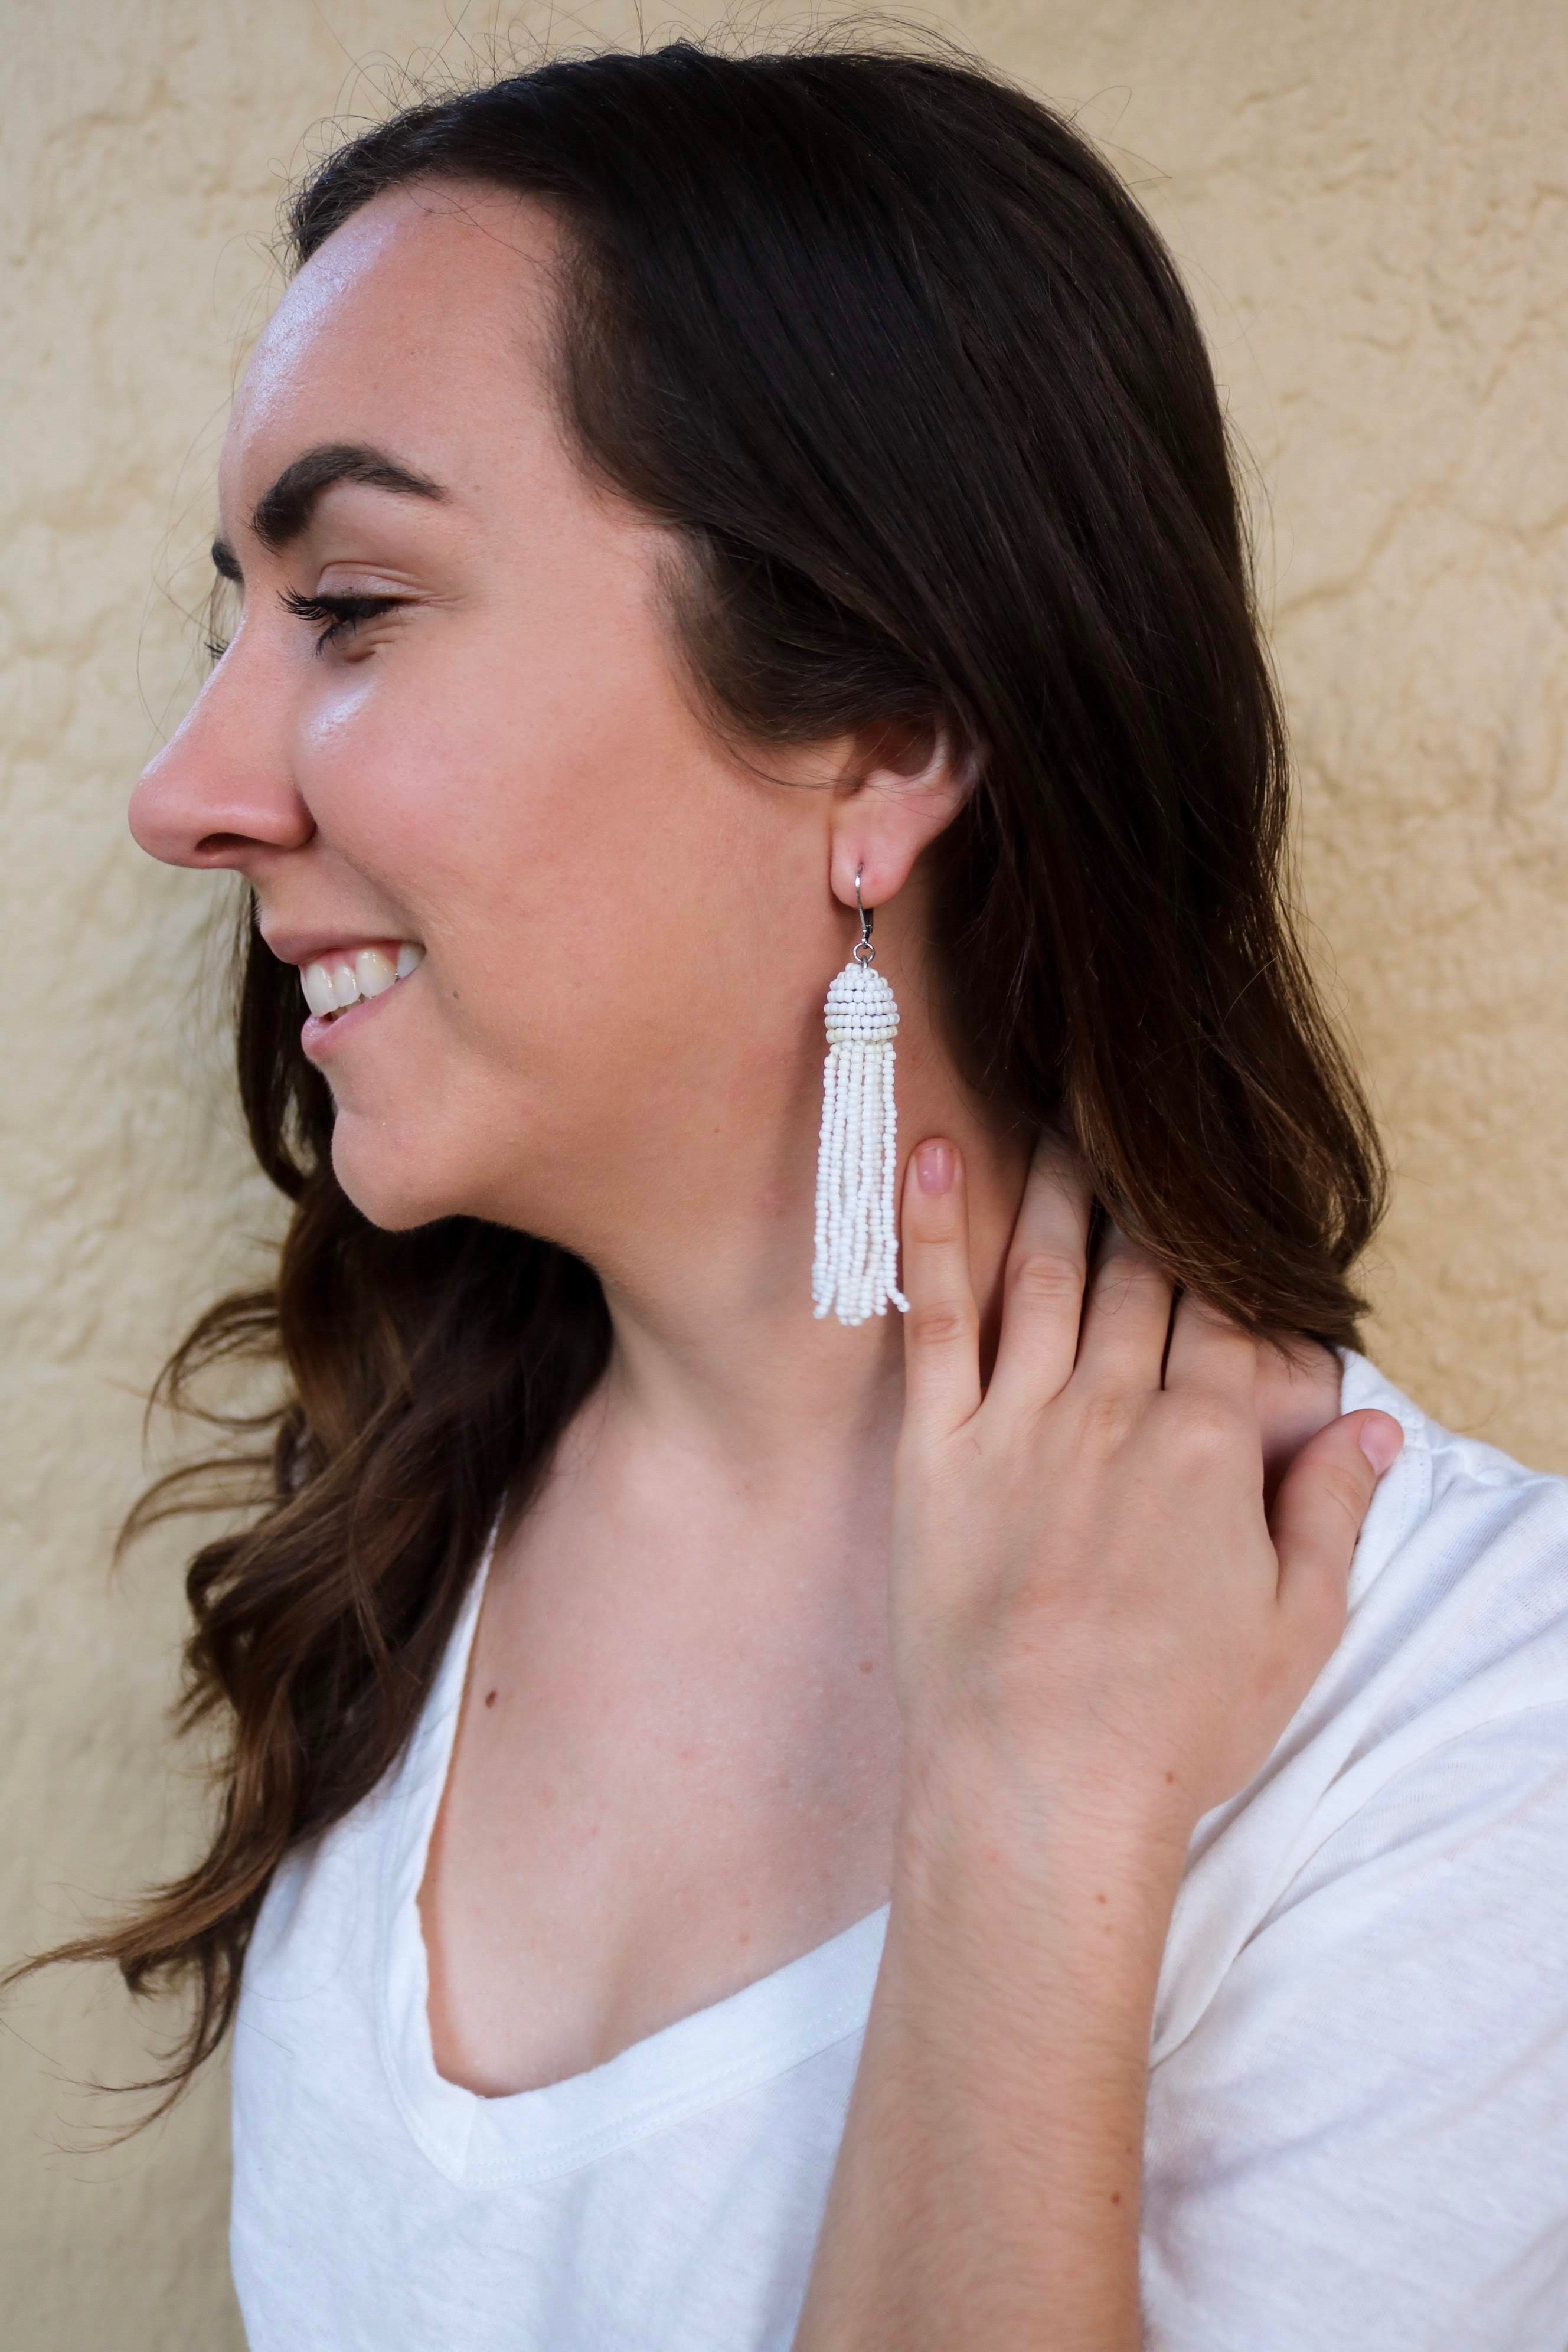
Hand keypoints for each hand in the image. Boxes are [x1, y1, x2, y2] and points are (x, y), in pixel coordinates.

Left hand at [889, 1129, 1404, 1835]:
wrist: (1041, 1789)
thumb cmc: (1175, 1725)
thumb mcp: (1293, 1630)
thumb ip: (1332, 1514)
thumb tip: (1374, 1425)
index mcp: (1210, 1449)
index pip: (1228, 1321)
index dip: (1229, 1264)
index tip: (1221, 1210)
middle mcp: (1117, 1413)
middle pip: (1140, 1278)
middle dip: (1147, 1195)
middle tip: (1136, 1118)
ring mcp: (1021, 1425)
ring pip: (1048, 1272)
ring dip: (1057, 1185)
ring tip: (1056, 1110)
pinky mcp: (936, 1451)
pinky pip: (933, 1321)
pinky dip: (928, 1234)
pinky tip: (926, 1156)